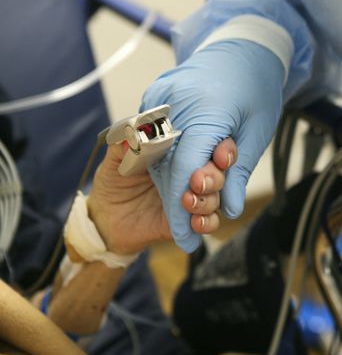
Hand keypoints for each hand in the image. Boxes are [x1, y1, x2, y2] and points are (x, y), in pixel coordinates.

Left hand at [87, 138, 236, 254]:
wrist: (105, 215)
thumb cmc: (114, 180)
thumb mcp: (115, 158)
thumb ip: (124, 144)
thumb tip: (135, 132)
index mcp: (181, 150)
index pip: (211, 144)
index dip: (222, 149)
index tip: (218, 154)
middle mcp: (192, 172)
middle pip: (220, 171)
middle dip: (214, 177)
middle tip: (198, 181)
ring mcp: (193, 196)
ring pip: (217, 196)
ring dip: (208, 200)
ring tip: (188, 201)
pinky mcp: (189, 220)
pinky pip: (209, 222)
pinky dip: (207, 222)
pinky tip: (195, 222)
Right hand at [141, 40, 284, 251]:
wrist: (245, 48)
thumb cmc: (257, 90)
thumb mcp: (257, 133)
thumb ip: (238, 173)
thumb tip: (228, 210)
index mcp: (206, 110)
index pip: (185, 171)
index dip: (184, 210)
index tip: (188, 240)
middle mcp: (174, 103)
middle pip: (166, 168)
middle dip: (180, 200)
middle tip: (199, 221)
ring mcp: (159, 97)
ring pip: (156, 157)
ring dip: (173, 183)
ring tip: (199, 196)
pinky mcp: (154, 96)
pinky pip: (153, 139)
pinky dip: (167, 162)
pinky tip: (187, 172)